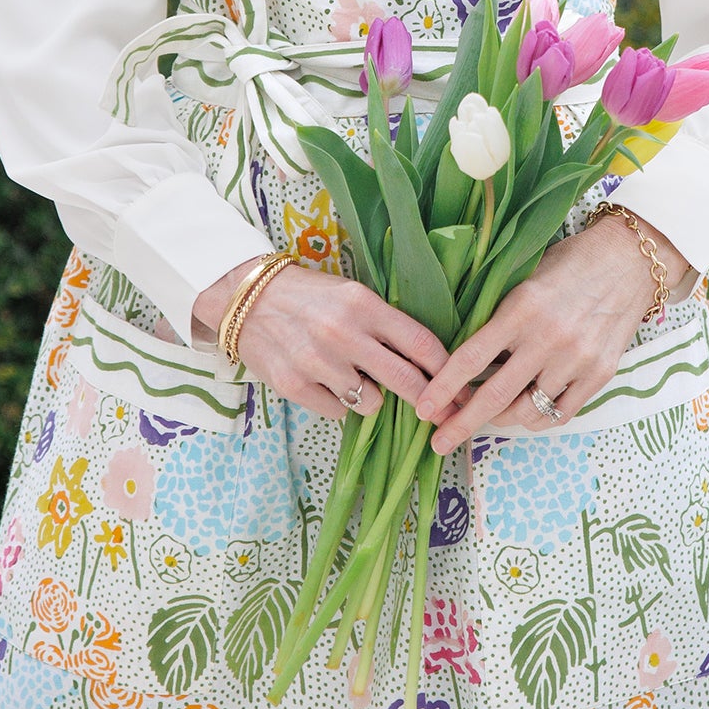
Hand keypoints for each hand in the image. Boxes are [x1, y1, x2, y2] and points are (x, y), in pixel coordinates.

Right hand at [192, 260, 449, 422]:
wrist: (246, 299)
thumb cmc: (309, 296)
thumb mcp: (352, 295)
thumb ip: (386, 324)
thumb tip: (428, 363)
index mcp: (364, 305)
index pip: (421, 343)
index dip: (448, 370)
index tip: (462, 387)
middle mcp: (344, 334)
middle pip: (406, 380)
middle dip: (429, 401)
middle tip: (441, 413)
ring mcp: (318, 363)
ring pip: (370, 403)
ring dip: (368, 396)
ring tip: (350, 375)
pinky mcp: (295, 386)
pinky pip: (337, 412)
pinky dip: (336, 402)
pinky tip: (323, 380)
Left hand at [414, 216, 688, 454]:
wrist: (630, 259)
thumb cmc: (570, 263)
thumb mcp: (525, 278)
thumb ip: (499, 316)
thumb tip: (463, 357)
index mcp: (522, 309)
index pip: (471, 358)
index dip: (443, 387)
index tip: (423, 408)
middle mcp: (549, 338)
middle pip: (495, 396)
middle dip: (462, 423)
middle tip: (439, 440)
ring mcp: (577, 360)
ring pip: (527, 410)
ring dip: (500, 419)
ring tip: (488, 417)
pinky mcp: (600, 374)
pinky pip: (560, 413)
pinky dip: (537, 418)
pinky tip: (525, 412)